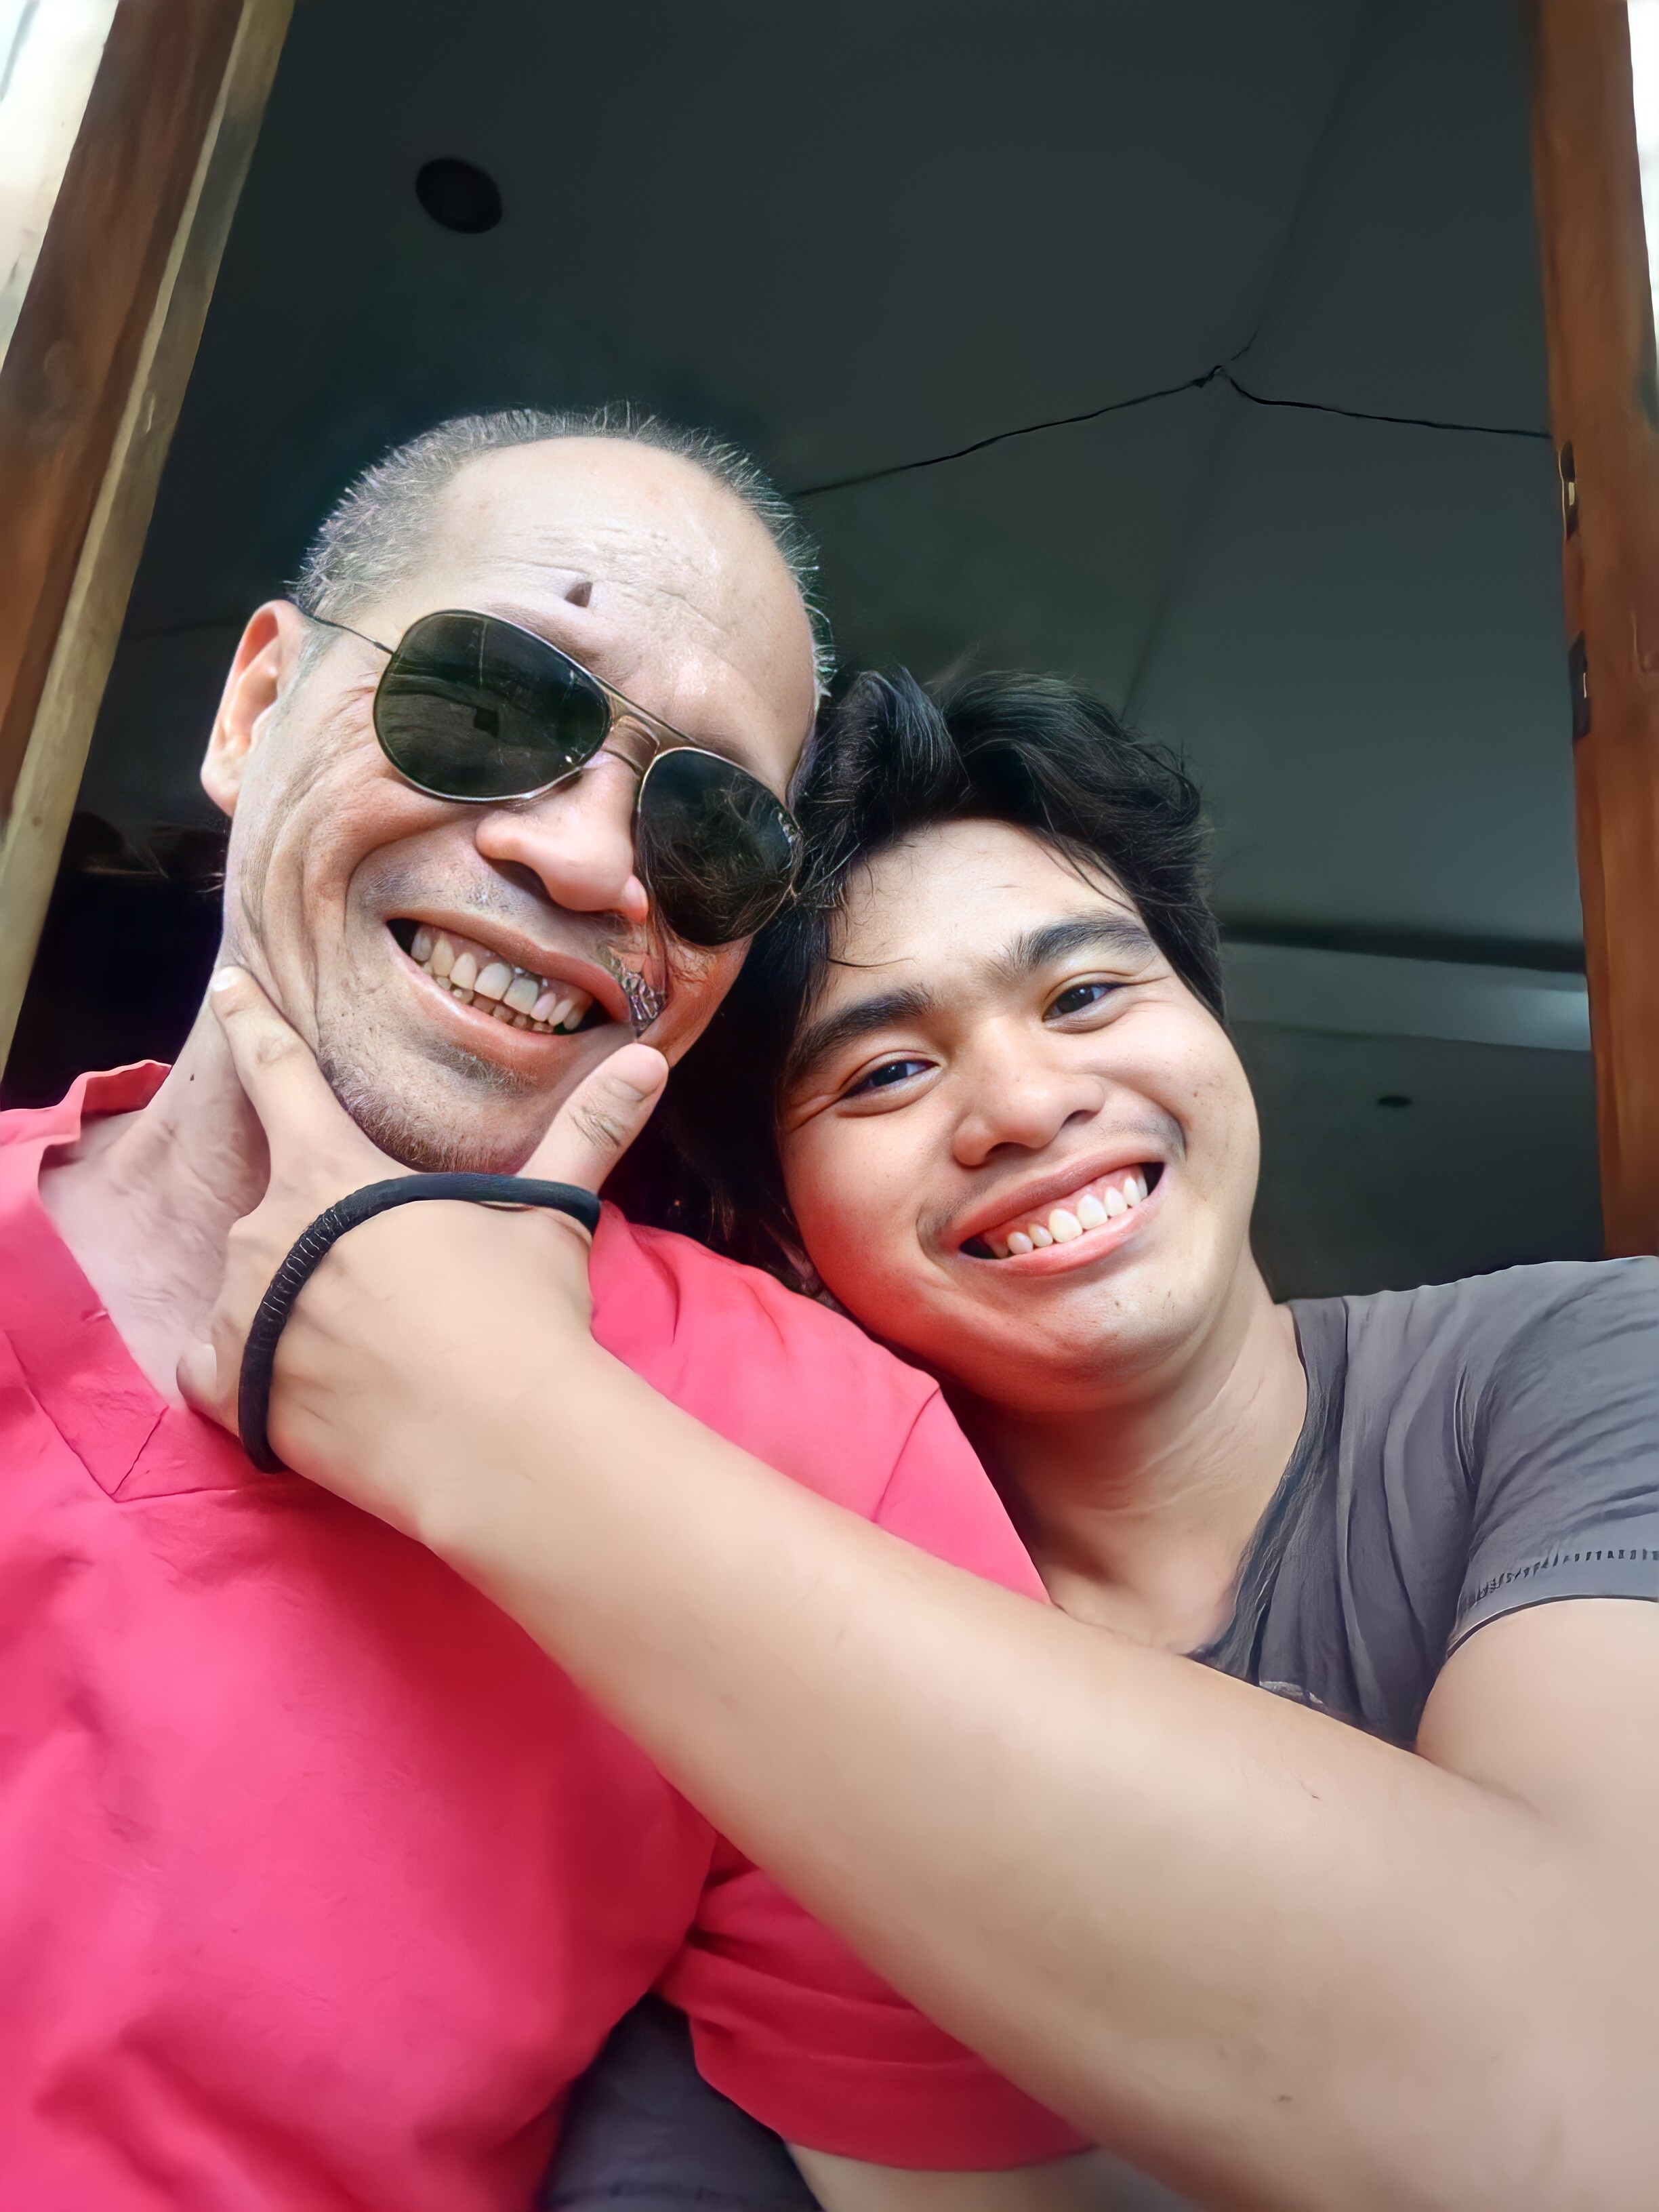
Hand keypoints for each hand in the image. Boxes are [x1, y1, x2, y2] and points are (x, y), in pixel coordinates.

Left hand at [178, 967, 666, 1521]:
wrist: (497, 1446)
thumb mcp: (548, 1215)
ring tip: (372, 1345)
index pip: (277, 1071)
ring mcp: (237, 1312)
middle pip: (280, 1207)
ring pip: (249, 1287)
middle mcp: (264, 1231)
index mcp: (330, 1171)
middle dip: (323, 1234)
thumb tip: (646, 1058)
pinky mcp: (229, 1390)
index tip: (228, 986)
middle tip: (393, 1282)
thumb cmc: (521, 1316)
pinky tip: (310, 1386)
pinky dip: (249, 1370)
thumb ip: (585, 1131)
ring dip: (290, 1302)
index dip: (251, 1020)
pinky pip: (215, 1365)